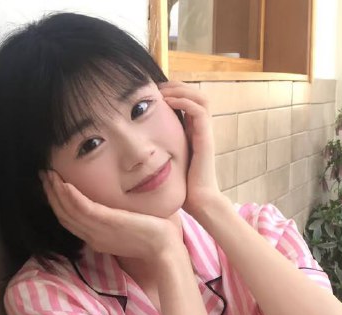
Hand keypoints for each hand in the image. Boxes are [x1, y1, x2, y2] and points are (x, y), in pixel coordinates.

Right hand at [40, 169, 181, 261]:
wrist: (166, 249)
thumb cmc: (153, 238)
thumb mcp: (128, 227)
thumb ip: (116, 218)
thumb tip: (114, 205)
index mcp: (97, 239)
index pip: (69, 221)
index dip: (57, 203)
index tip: (51, 185)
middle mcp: (94, 237)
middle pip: (64, 216)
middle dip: (51, 194)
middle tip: (43, 174)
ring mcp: (100, 232)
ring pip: (69, 212)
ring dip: (55, 192)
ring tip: (48, 174)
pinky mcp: (109, 224)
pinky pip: (84, 209)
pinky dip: (70, 197)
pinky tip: (63, 184)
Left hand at [158, 81, 223, 217]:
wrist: (199, 201)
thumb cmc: (182, 187)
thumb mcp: (167, 162)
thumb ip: (158, 150)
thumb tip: (136, 147)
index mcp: (193, 133)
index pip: (189, 101)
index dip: (173, 92)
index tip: (152, 94)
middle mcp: (201, 130)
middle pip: (196, 95)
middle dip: (177, 86)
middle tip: (157, 88)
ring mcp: (205, 133)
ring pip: (201, 98)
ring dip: (181, 91)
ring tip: (162, 93)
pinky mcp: (205, 138)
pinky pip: (199, 111)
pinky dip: (184, 102)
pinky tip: (167, 104)